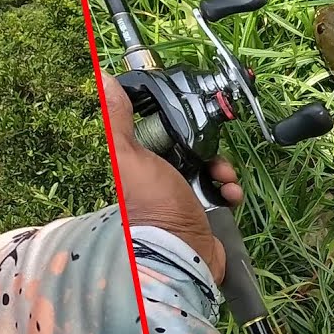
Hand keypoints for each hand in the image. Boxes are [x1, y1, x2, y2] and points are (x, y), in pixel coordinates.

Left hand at [101, 74, 242, 282]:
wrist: (181, 254)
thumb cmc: (152, 205)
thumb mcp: (130, 156)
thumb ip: (117, 120)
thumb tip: (103, 79)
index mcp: (139, 163)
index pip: (162, 133)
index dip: (176, 126)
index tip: (189, 121)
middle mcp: (159, 178)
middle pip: (190, 147)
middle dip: (207, 148)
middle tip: (212, 156)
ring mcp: (182, 195)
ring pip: (209, 167)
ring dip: (223, 169)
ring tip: (223, 178)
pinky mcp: (203, 212)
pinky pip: (222, 192)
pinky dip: (229, 190)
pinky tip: (229, 196)